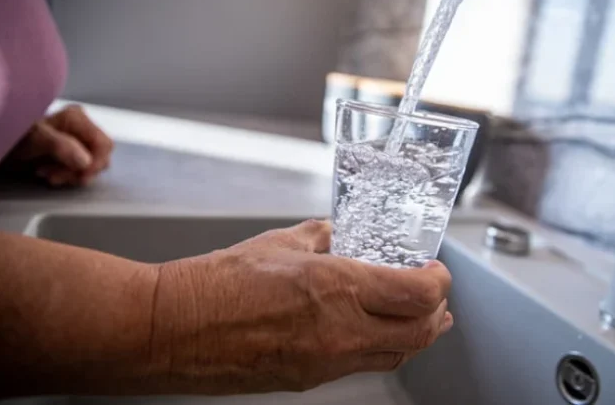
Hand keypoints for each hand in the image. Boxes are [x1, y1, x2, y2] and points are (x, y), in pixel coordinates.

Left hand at [3, 105, 113, 186]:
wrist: (0, 144)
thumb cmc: (12, 136)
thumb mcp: (34, 139)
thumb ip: (61, 147)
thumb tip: (86, 161)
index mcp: (77, 119)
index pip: (104, 145)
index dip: (95, 163)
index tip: (79, 175)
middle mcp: (80, 128)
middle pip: (100, 157)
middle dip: (80, 171)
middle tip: (57, 176)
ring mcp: (76, 141)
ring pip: (91, 166)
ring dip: (71, 176)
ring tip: (48, 174)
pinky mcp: (70, 154)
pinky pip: (81, 170)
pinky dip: (67, 177)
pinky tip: (49, 174)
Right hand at [151, 220, 452, 393]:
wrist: (175, 330)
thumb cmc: (219, 282)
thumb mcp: (280, 243)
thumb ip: (320, 237)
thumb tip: (338, 234)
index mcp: (338, 287)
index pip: (419, 294)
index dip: (439, 282)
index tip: (435, 270)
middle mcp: (341, 330)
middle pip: (419, 332)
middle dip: (437, 313)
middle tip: (436, 296)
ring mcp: (327, 361)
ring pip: (396, 354)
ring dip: (416, 335)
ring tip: (420, 319)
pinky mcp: (310, 379)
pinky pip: (362, 365)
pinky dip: (381, 348)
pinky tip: (373, 333)